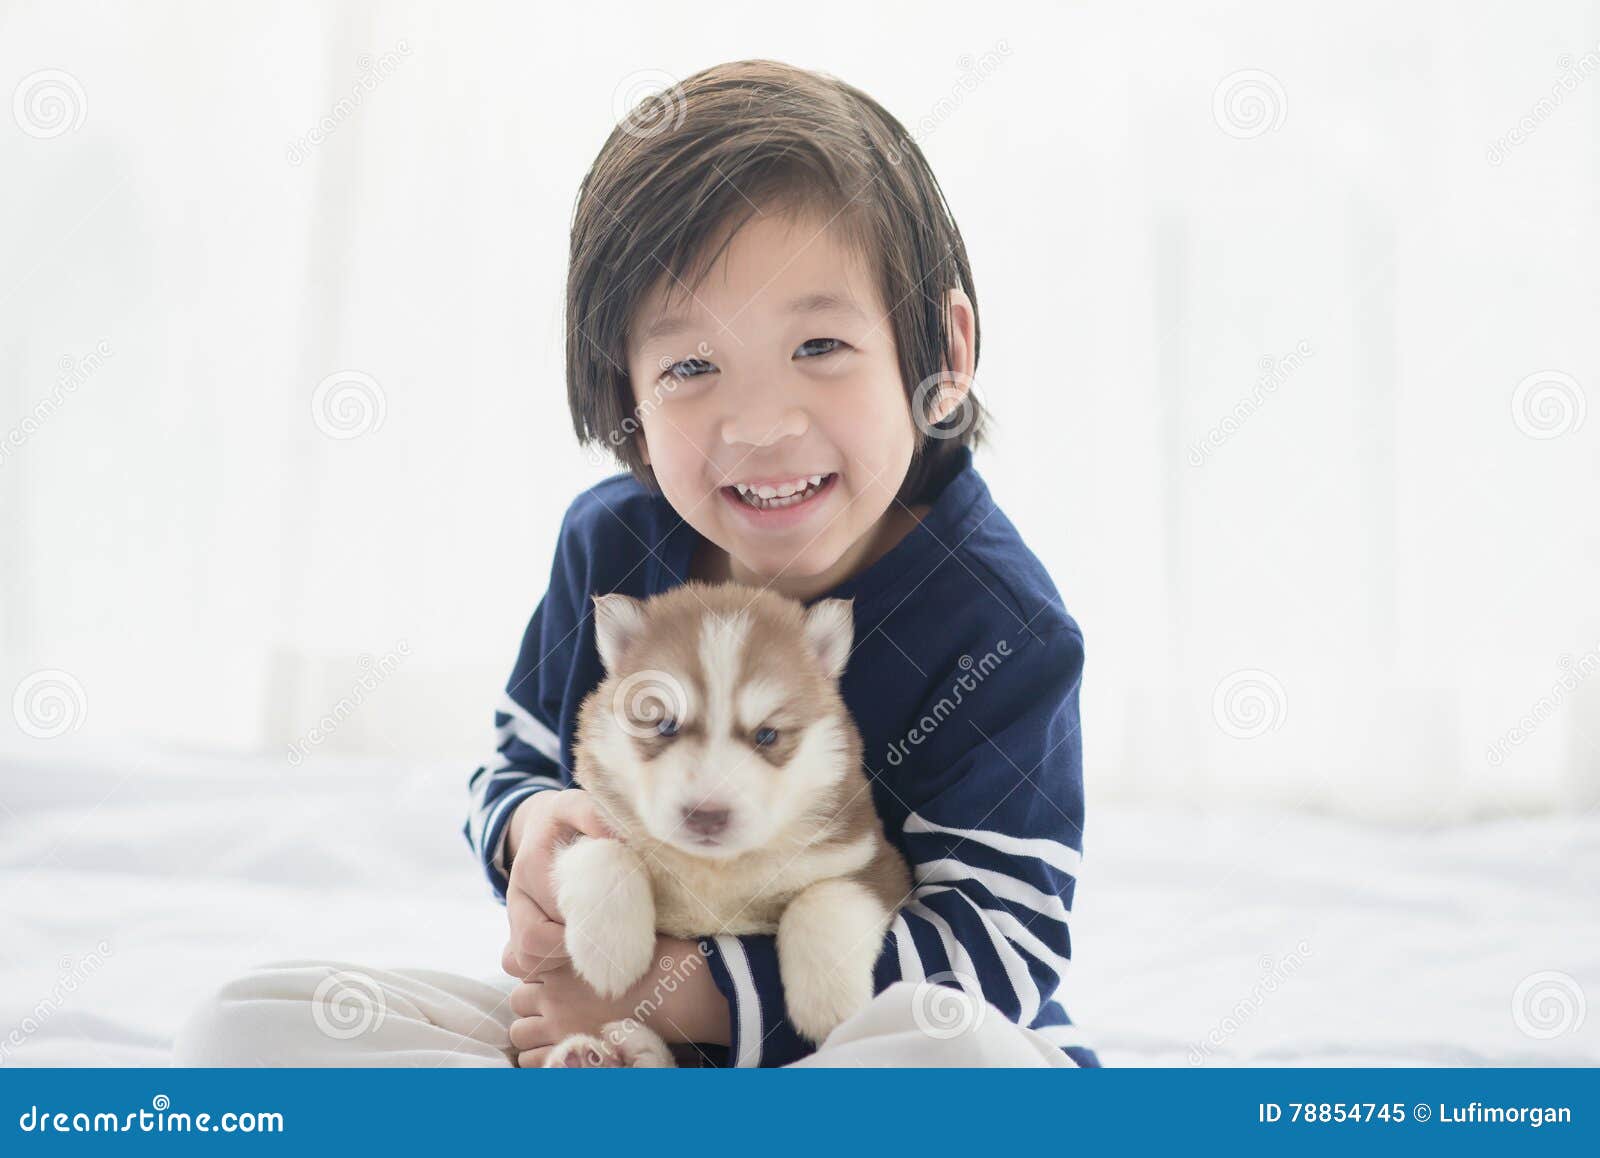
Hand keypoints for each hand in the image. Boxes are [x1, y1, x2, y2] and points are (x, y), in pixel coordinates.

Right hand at [501, 788, 615, 977]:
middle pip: (535, 941)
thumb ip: (592, 814)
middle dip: (575, 946)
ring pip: (523, 959)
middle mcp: (516, 895)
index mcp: (532, 864)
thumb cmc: (567, 820)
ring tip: (592, 948)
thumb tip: (616, 837)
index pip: (555, 907)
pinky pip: (519, 963)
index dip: (589, 921)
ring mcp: (514, 917)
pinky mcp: (517, 932)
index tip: (619, 920)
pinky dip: (545, 968)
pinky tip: (575, 957)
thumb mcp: (577, 805)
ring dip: (557, 961)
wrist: (540, 828)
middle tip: (610, 939)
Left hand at [507, 937, 730, 1066]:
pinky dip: (540, 1057)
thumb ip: (590, 941)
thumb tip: (586, 936)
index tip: (552, 980)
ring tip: (556, 1033)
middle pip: (517, 1001)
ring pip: (519, 1033)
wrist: (675, 991)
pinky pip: (531, 1061)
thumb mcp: (618, 938)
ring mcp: (558, 1022)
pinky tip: (562, 1051)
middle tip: (555, 1010)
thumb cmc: (655, 960)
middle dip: (532, 1006)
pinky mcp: (568, 1048)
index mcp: (561, 958)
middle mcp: (553, 990)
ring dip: (533, 1033)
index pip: (519, 965)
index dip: (535, 975)